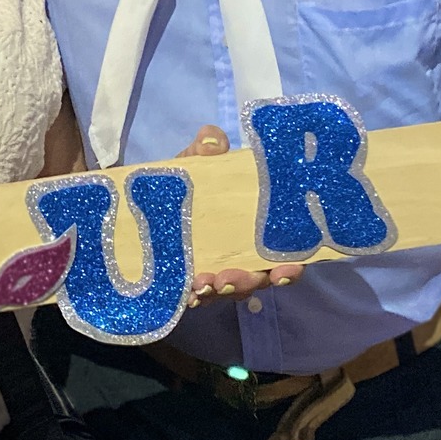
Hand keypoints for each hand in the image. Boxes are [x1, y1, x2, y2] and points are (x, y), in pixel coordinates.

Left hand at [175, 126, 303, 303]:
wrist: (149, 190)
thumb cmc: (190, 175)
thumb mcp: (199, 158)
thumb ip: (208, 146)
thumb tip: (212, 143)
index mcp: (256, 225)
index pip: (285, 253)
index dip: (290, 267)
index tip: (283, 272)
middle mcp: (243, 252)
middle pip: (257, 278)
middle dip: (245, 282)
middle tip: (226, 279)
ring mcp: (218, 267)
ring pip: (227, 290)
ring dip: (217, 290)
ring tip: (200, 285)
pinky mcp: (191, 276)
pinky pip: (198, 293)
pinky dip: (194, 296)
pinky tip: (186, 295)